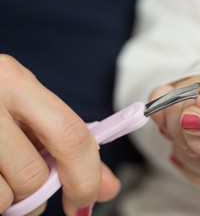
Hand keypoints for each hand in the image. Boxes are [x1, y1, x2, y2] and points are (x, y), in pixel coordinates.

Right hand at [0, 55, 119, 214]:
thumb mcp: (31, 115)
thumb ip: (71, 147)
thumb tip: (107, 187)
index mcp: (17, 81)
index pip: (70, 135)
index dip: (85, 177)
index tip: (83, 201)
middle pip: (33, 173)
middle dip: (39, 193)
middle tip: (31, 188)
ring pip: (4, 194)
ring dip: (9, 199)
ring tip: (0, 177)